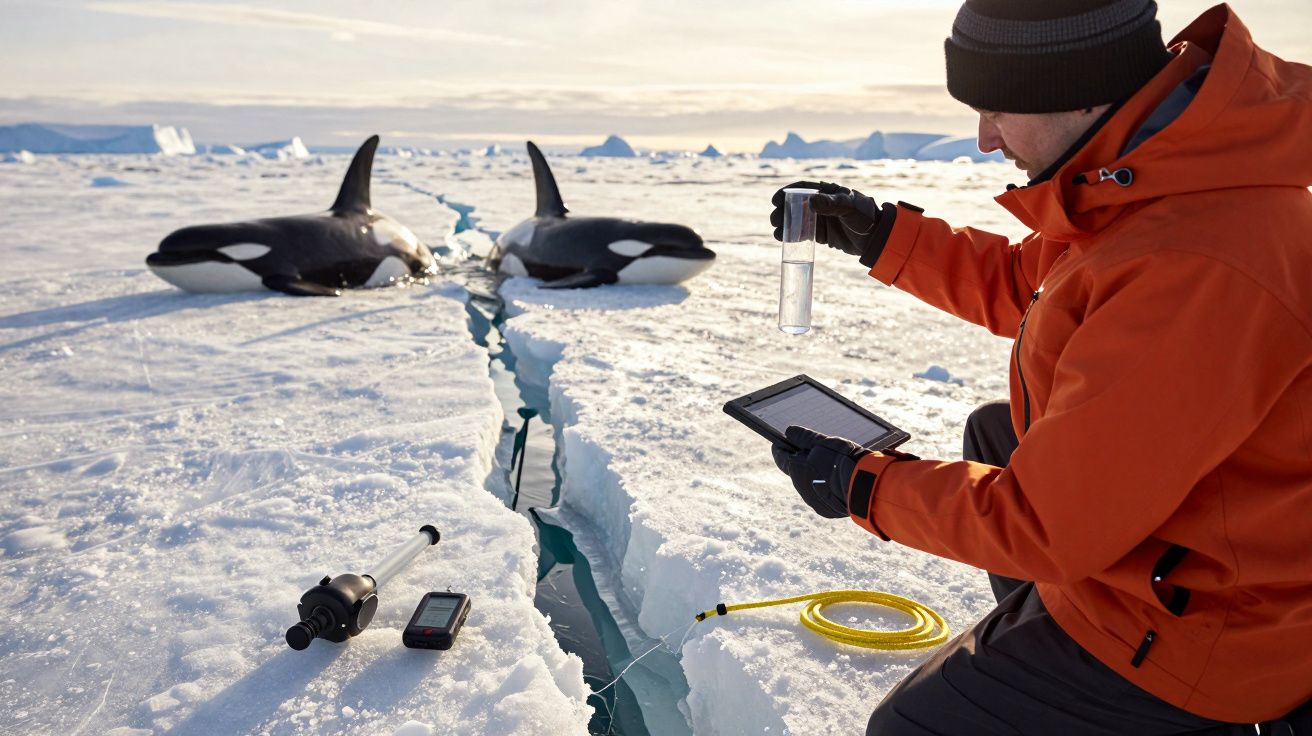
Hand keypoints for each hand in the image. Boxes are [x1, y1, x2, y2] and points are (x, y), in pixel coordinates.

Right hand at [770, 181, 895, 265]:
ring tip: (777, 232)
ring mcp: (820, 219)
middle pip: (796, 205)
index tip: (775, 200)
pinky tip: (784, 239)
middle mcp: (821, 204)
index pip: (802, 188)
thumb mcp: (849, 208)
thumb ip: (832, 204)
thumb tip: (811, 200)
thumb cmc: (865, 217)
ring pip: (797, 220)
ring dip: (785, 225)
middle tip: (774, 220)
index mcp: (827, 192)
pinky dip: (793, 236)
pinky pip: (803, 234)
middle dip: (782, 211)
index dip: (786, 193)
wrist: (876, 238)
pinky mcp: (821, 234)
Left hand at [771, 425, 871, 518]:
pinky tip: (838, 482)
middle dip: (803, 463)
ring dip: (816, 477)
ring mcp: (811, 499)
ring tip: (831, 468)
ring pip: (810, 485)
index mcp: (795, 468)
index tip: (780, 443)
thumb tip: (789, 431)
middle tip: (816, 453)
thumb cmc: (841, 460)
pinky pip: (821, 497)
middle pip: (797, 471)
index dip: (780, 449)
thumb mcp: (823, 442)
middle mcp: (800, 486)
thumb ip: (804, 437)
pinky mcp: (824, 509)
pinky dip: (827, 489)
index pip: (780, 457)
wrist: (861, 486)